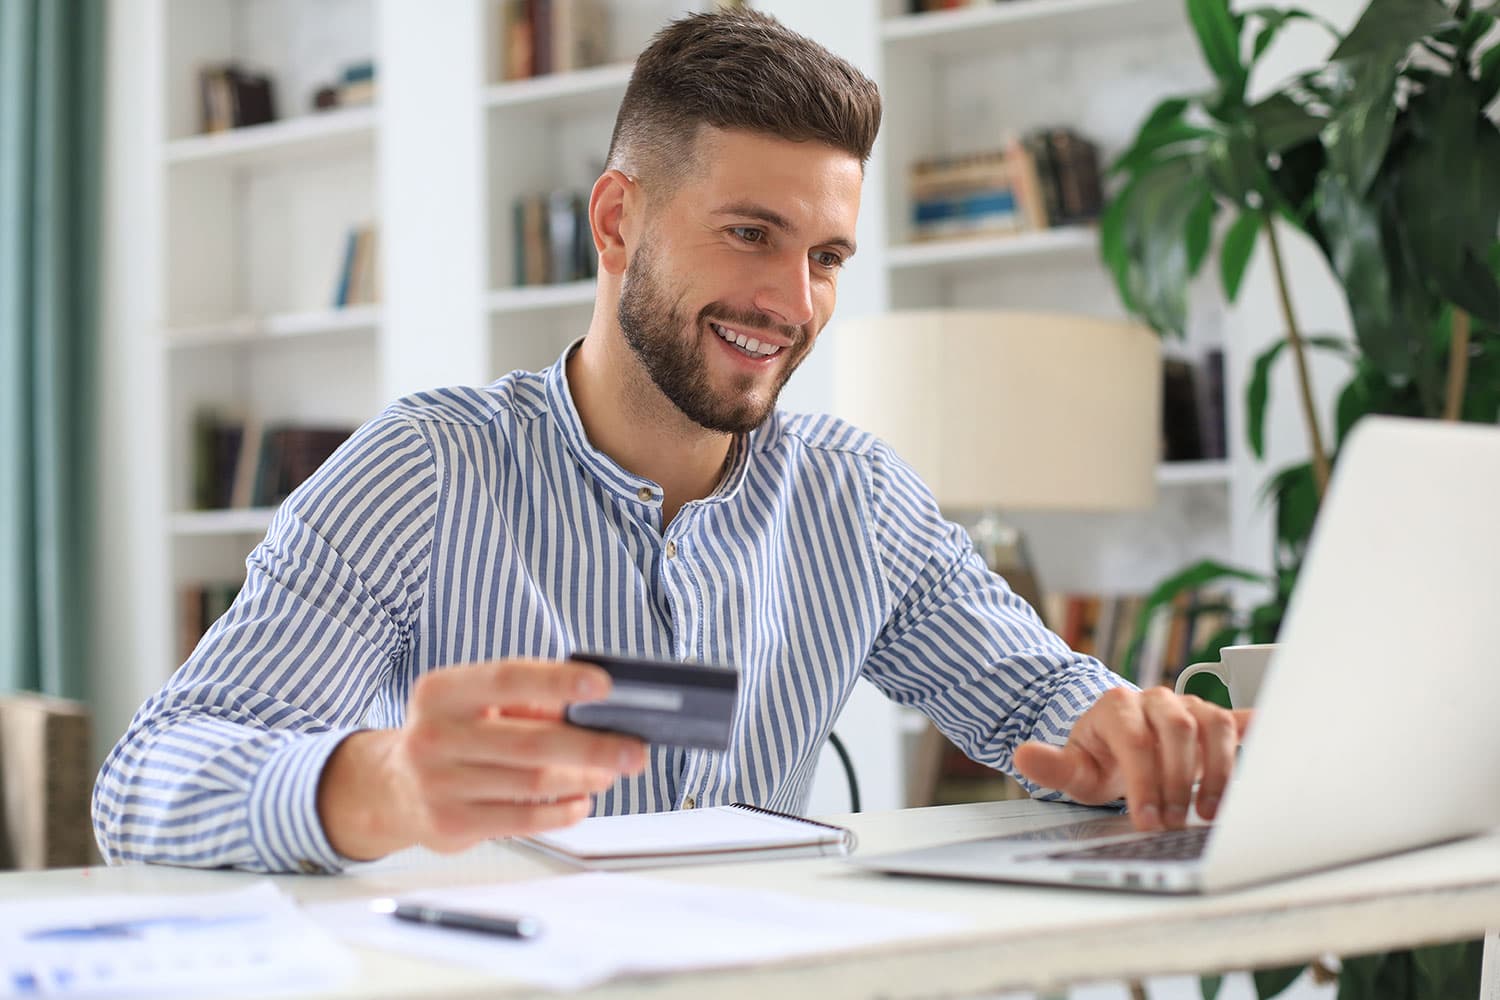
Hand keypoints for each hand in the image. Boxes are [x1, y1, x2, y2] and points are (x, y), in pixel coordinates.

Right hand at [318, 659, 647, 859]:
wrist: (391, 786)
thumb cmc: (453, 733)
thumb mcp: (476, 703)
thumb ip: (528, 702)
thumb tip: (594, 712)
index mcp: (442, 692)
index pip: (508, 679)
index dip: (558, 682)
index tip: (604, 686)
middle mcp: (434, 736)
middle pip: (530, 742)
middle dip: (592, 747)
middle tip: (633, 749)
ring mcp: (439, 784)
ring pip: (532, 783)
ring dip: (582, 779)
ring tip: (609, 773)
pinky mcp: (451, 825)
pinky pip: (522, 819)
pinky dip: (561, 811)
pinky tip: (581, 801)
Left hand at [1012, 687, 1251, 830]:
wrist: (1117, 742)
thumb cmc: (1098, 757)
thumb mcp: (1072, 767)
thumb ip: (1050, 764)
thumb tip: (1022, 756)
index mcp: (1116, 706)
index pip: (1136, 741)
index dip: (1144, 783)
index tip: (1147, 820)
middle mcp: (1155, 699)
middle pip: (1179, 730)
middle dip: (1179, 779)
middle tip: (1176, 821)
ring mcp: (1189, 705)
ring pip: (1214, 725)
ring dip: (1219, 769)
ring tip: (1209, 812)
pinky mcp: (1214, 719)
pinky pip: (1241, 722)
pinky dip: (1260, 733)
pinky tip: (1274, 751)